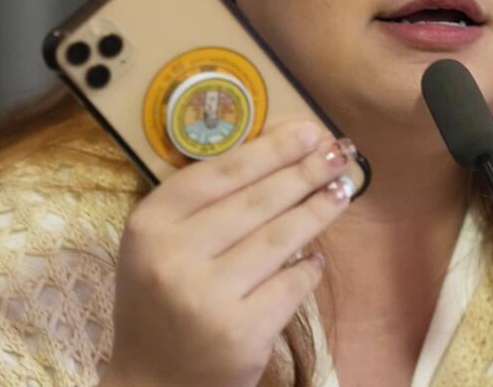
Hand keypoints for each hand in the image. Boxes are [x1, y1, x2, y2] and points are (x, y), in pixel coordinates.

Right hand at [99, 121, 354, 386]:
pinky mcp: (240, 333)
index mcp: (150, 224)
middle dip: (305, 172)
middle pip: (257, 201)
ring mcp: (207, 296)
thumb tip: (280, 149)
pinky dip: (309, 270)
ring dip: (318, 210)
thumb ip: (205, 202)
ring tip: (342, 191)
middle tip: (338, 153)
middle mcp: (173, 257)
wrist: (153, 384)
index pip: (221, 172)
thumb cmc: (163, 301)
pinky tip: (316, 260)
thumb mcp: (162, 245)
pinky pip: (291, 286)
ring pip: (281, 239)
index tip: (309, 130)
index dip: (271, 149)